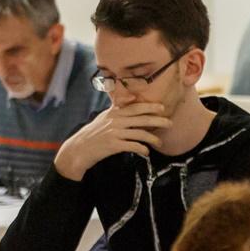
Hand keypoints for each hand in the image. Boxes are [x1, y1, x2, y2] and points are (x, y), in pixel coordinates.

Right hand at [54, 102, 171, 180]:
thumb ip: (117, 108)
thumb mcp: (104, 117)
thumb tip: (131, 98)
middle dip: (158, 121)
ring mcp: (114, 133)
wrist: (79, 149)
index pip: (134, 107)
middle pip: (141, 119)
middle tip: (170, 123)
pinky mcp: (113, 145)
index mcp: (113, 113)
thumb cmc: (94, 133)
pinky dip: (143, 149)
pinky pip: (134, 146)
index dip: (149, 107)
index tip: (162, 107)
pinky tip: (146, 152)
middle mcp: (115, 121)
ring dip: (153, 139)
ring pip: (140, 134)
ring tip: (160, 143)